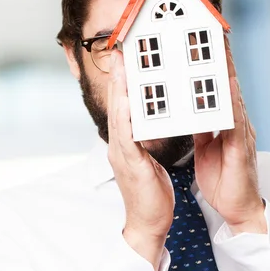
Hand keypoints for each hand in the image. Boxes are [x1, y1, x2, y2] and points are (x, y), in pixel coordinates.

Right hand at [107, 50, 174, 268]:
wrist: (149, 223)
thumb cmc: (152, 193)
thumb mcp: (150, 160)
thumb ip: (147, 140)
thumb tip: (152, 122)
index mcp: (126, 142)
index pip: (123, 105)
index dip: (123, 80)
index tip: (127, 55)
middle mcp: (120, 144)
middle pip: (117, 104)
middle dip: (118, 74)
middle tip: (120, 47)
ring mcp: (122, 154)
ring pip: (119, 115)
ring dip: (119, 88)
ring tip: (122, 63)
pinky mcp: (130, 165)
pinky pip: (126, 137)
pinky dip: (126, 117)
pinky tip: (127, 100)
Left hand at [193, 37, 266, 234]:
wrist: (238, 210)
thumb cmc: (223, 181)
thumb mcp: (206, 150)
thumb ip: (200, 130)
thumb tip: (188, 114)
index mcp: (224, 124)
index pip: (214, 89)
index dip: (207, 65)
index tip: (195, 41)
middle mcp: (235, 123)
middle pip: (226, 84)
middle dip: (218, 57)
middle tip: (209, 29)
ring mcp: (241, 133)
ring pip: (232, 96)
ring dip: (225, 70)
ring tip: (217, 45)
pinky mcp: (241, 147)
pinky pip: (235, 121)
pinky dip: (231, 101)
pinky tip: (226, 84)